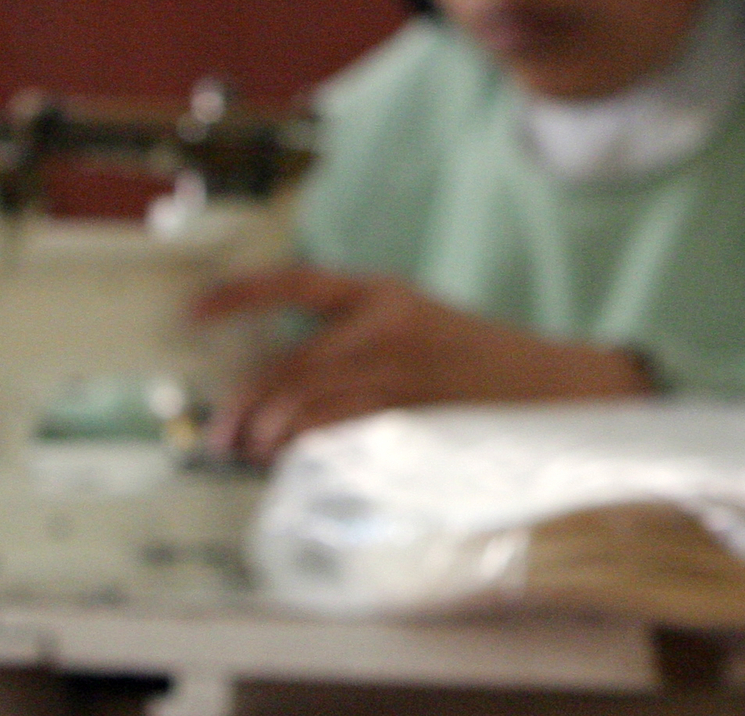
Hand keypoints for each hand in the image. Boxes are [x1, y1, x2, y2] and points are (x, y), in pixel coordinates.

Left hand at [194, 267, 652, 463]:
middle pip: (287, 364)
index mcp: (386, 292)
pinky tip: (293, 461)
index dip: (240, 295)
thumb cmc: (479, 360)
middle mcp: (386, 326)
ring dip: (265, 435)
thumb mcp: (419, 323)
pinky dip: (305, 451)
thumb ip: (357, 339)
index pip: (298, 283)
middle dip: (242, 405)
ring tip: (248, 452)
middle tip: (218, 434)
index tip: (192, 314)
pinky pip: (337, 437)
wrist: (552, 384)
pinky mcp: (409, 417)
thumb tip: (280, 383)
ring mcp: (398, 374)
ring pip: (304, 406)